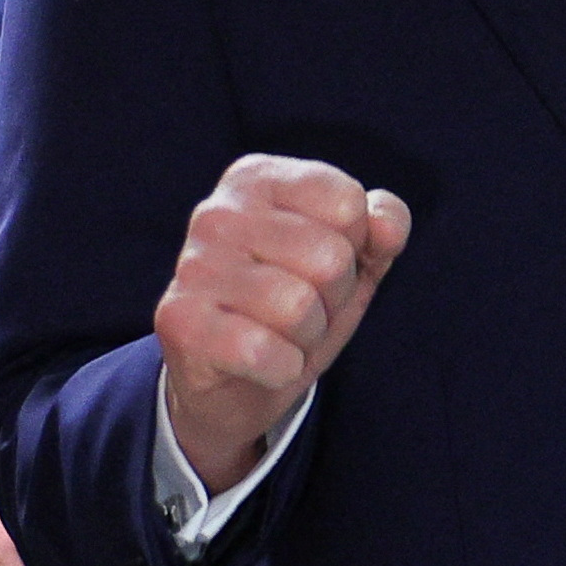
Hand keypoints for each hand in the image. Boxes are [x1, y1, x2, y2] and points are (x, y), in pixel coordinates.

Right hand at [156, 155, 410, 493]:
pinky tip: (262, 363)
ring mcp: (192, 264)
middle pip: (330, 257)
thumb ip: (382, 228)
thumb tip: (387, 223)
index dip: (354, 249)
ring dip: (306, 337)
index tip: (320, 268)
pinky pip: (262, 351)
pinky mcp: (178, 321)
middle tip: (301, 311)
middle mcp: (217, 211)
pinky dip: (280, 369)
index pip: (348, 204)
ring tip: (279, 335)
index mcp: (258, 178)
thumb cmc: (296, 308)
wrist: (233, 387)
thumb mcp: (353, 262)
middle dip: (331, 299)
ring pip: (299, 307)